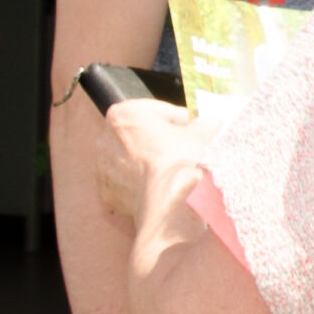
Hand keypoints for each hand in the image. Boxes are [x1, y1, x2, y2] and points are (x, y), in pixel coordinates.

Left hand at [92, 99, 204, 222]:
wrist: (166, 202)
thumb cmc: (177, 160)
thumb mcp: (198, 135)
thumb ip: (203, 125)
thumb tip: (210, 122)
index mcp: (124, 114)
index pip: (157, 111)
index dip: (179, 120)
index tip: (192, 129)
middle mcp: (106, 137)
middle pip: (141, 135)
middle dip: (161, 141)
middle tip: (184, 150)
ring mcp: (103, 167)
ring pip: (132, 159)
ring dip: (150, 163)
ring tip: (173, 172)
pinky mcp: (107, 192)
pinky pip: (128, 183)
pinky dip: (142, 184)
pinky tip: (160, 188)